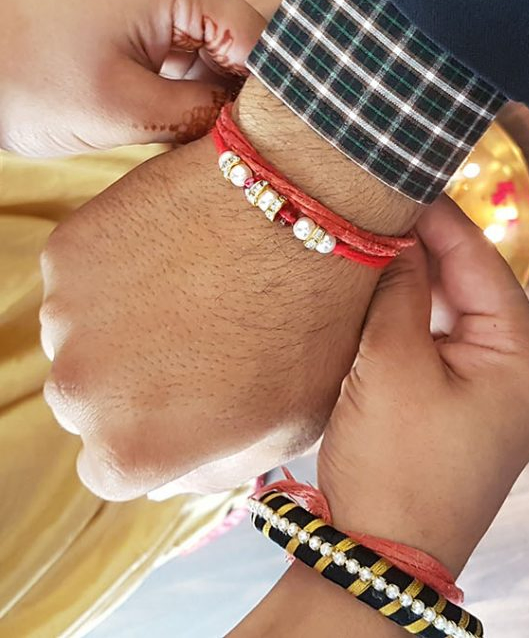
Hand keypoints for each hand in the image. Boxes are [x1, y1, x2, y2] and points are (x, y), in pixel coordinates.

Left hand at [0, 0, 263, 155]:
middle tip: (227, 144)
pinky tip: (174, 118)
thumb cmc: (30, 82)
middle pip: (233, 38)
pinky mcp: (130, 7)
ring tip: (194, 135)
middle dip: (233, 93)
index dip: (264, 91)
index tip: (262, 138)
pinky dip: (183, 84)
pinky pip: (179, 46)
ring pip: (208, 46)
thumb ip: (204, 116)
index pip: (252, 35)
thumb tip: (245, 127)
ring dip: (207, 93)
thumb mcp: (132, 113)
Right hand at [39, 76, 419, 501]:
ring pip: (79, 338)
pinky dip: (114, 272)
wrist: (301, 204)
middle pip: (90, 403)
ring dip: (118, 324)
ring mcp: (65, 315)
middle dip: (132, 382)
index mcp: (131, 450)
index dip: (153, 432)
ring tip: (187, 288)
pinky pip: (81, 280)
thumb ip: (214, 469)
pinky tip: (171, 253)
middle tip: (192, 337)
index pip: (113, 468)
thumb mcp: (285, 427)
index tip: (185, 396)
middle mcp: (79, 392)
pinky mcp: (67, 251)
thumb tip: (167, 477)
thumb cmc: (310, 321)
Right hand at [318, 197, 528, 574]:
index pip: (479, 260)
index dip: (433, 217)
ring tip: (362, 245)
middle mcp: (521, 366)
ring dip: (405, 283)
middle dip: (416, 248)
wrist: (380, 553)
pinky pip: (433, 338)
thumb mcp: (392, 365)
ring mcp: (491, 384)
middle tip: (367, 211)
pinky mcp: (460, 397)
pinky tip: (370, 293)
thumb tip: (393, 232)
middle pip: (464, 282)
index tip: (393, 179)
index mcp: (527, 357)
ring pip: (445, 308)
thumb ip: (398, 287)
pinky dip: (402, 316)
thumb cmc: (396, 466)